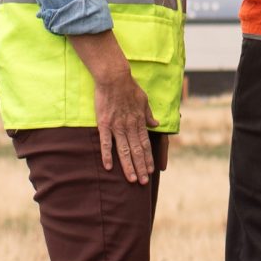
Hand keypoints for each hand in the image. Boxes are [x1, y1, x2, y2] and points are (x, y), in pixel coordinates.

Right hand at [70, 31, 155, 184]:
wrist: (114, 78)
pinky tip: (109, 167)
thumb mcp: (144, 100)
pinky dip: (107, 156)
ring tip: (132, 179)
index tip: (151, 170)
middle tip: (143, 182)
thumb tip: (156, 124)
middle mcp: (130, 127)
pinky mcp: (104, 124)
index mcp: (139, 122)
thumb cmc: (129, 87)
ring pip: (124, 151)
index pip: (146, 144)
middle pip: (137, 151)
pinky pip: (106, 143)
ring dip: (129, 166)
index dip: (148, 158)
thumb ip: (149, 114)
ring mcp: (117, 126)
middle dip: (141, 167)